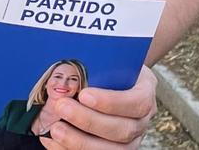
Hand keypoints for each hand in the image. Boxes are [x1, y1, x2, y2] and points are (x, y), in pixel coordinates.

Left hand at [40, 65, 156, 149]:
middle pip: (122, 130)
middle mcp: (141, 121)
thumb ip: (100, 62)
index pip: (136, 103)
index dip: (110, 102)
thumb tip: (69, 56)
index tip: (84, 94)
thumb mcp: (114, 59)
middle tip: (62, 107)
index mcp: (145, 94)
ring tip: (56, 129)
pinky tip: (53, 141)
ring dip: (80, 141)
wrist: (119, 79)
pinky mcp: (114, 149)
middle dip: (88, 121)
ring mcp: (130, 140)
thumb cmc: (113, 67)